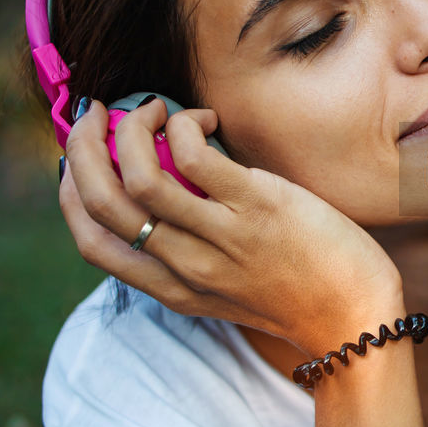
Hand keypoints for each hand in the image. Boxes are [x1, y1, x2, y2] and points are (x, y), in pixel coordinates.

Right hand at [60, 99, 402, 355]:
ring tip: (154, 109)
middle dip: (83, 146)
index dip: (72, 191)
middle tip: (98, 113)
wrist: (355, 317)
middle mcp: (186, 265)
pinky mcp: (257, 206)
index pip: (93, 241)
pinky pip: (193, 154)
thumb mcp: (228, 290)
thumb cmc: (300, 294)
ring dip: (132, 127)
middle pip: (103, 202)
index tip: (80, 158)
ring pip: (138, 175)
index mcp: (172, 289)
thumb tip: (172, 194)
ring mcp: (220, 236)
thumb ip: (193, 256)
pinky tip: (204, 121)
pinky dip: (184, 125)